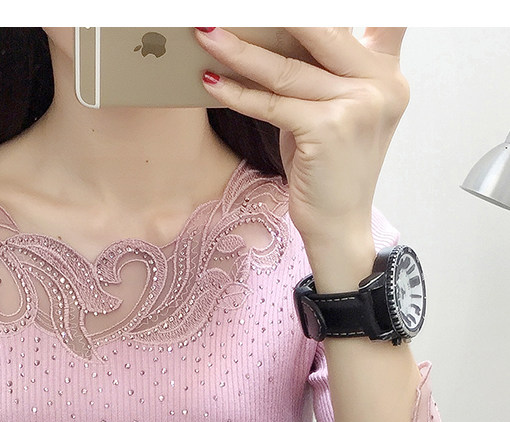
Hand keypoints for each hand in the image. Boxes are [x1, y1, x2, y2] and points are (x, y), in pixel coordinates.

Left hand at [195, 27, 409, 248]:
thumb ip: (321, 73)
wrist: (339, 226)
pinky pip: (273, 103)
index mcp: (388, 73)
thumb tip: (272, 34)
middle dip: (270, 16)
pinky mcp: (328, 129)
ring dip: (239, 51)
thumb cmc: (329, 168)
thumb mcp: (334, 112)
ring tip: (207, 34)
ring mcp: (357, 106)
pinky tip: (212, 83)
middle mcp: (381, 84)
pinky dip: (238, 93)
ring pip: (287, 69)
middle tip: (232, 7)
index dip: (340, 6)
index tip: (293, 3)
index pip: (377, 19)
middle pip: (320, 30)